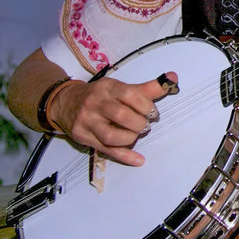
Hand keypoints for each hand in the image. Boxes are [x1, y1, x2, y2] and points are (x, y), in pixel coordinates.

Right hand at [49, 72, 178, 165]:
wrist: (66, 102)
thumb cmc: (100, 95)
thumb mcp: (120, 87)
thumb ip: (147, 88)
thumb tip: (172, 79)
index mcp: (108, 88)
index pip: (131, 95)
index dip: (147, 105)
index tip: (152, 111)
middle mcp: (95, 104)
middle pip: (121, 116)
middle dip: (140, 123)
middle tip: (146, 124)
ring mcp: (87, 122)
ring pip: (111, 136)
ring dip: (130, 138)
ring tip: (136, 134)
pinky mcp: (83, 137)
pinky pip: (105, 150)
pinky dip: (125, 156)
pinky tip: (138, 159)